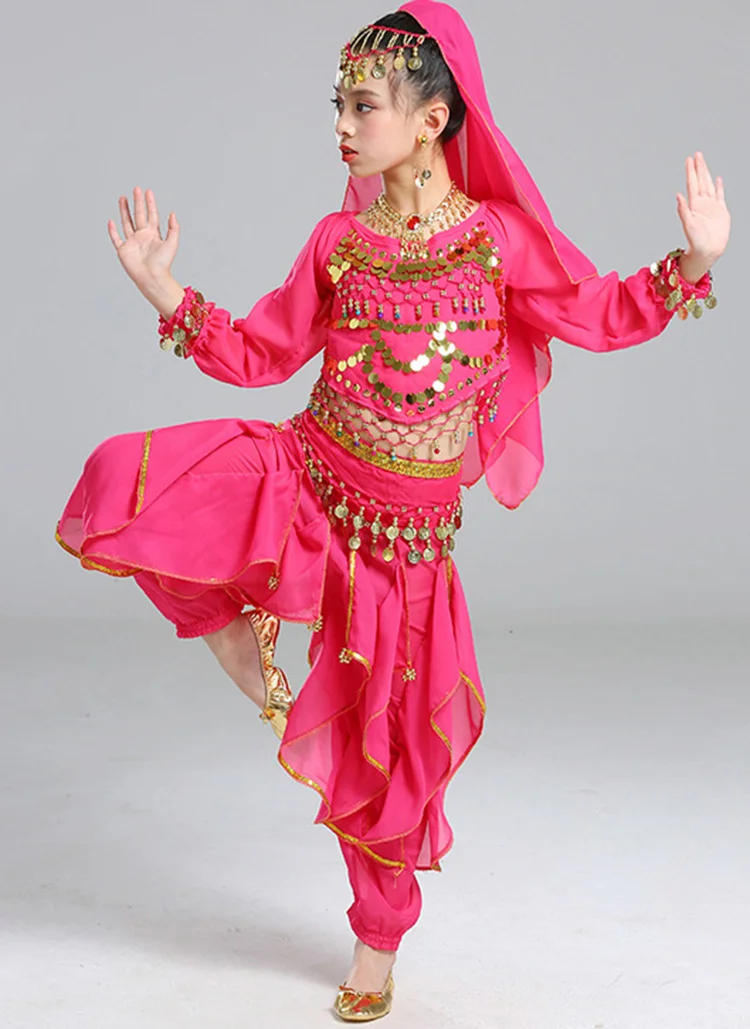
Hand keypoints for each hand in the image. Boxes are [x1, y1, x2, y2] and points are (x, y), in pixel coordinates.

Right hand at [107, 186, 179, 287]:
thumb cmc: (163, 263)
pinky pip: (116, 238)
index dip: (150, 204)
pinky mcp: (123, 250)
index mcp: (153, 235)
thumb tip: (172, 213)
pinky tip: (111, 222)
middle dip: (137, 202)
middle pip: (138, 215)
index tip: (148, 192)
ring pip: (127, 223)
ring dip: (124, 210)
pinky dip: (112, 231)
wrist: (152, 277)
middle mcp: (142, 237)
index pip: (151, 215)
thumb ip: (173, 228)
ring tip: (122, 198)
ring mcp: (132, 243)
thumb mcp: (172, 243)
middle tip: (136, 189)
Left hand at [676, 152, 729, 280]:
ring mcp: (712, 207)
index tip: (689, 159)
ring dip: (707, 174)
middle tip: (696, 154)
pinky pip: (720, 196)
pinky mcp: (721, 212)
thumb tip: (678, 195)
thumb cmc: (696, 242)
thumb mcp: (689, 225)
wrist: (707, 252)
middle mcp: (702, 204)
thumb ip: (683, 210)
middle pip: (700, 181)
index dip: (691, 171)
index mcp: (694, 205)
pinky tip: (718, 179)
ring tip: (704, 162)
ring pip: (709, 185)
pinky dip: (719, 187)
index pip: (692, 184)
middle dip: (698, 168)